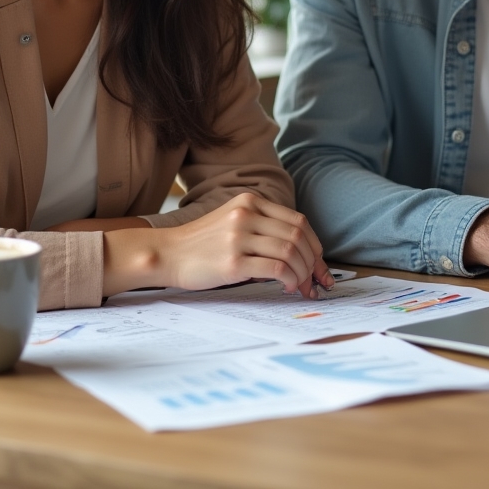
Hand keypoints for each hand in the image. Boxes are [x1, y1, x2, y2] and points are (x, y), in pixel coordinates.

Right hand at [102, 193, 332, 298]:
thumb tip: (300, 253)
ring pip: (290, 252)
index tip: (320, 265)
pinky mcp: (234, 261)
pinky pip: (276, 269)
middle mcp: (247, 214)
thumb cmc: (202, 243)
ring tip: (303, 288)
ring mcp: (240, 236)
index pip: (298, 221)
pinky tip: (289, 287)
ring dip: (304, 274)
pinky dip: (290, 279)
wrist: (168, 253)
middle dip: (314, 262)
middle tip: (317, 282)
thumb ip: (263, 227)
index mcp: (251, 201)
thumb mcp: (234, 221)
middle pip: (298, 236)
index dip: (315, 245)